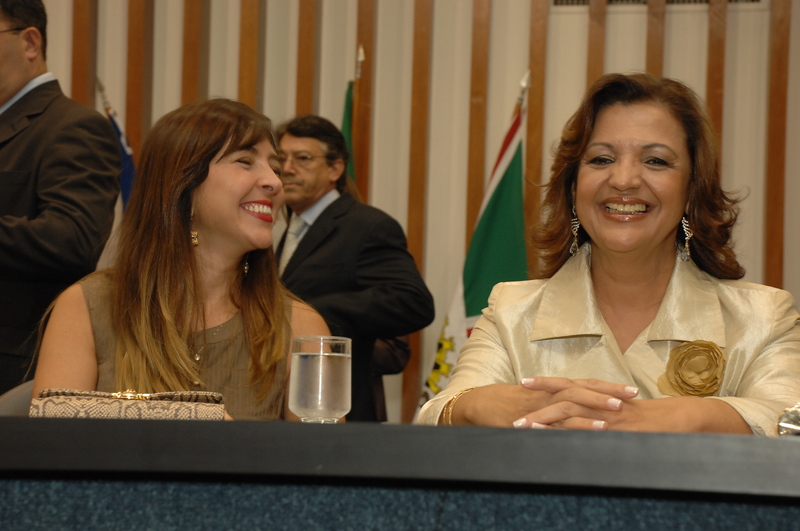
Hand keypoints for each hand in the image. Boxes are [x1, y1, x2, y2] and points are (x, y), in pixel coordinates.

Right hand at [450, 377, 637, 427]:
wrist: (476, 406)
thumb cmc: (505, 405)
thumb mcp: (533, 405)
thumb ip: (554, 409)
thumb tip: (577, 416)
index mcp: (552, 390)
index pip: (584, 384)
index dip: (607, 387)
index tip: (630, 390)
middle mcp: (549, 394)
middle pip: (584, 388)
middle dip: (609, 391)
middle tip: (634, 395)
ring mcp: (541, 406)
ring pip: (572, 402)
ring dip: (596, 405)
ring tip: (618, 410)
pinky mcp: (533, 419)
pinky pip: (558, 422)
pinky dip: (577, 424)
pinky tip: (594, 429)